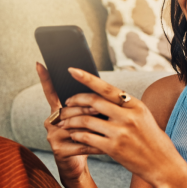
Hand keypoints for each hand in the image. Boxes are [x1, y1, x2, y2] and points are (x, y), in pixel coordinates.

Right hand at [37, 62, 99, 187]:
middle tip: (102, 110)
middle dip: (88, 108)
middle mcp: (52, 120)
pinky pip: (81, 142)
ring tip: (108, 126)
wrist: (82, 160)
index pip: (51, 91)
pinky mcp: (59, 150)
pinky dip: (96, 143)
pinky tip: (106, 145)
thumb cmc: (89, 133)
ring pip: (75, 124)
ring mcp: (53, 135)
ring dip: (93, 124)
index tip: (40, 63)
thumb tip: (104, 86)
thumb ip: (93, 102)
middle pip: (69, 108)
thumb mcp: (90, 116)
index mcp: (59, 109)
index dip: (45, 78)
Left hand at [61, 67, 186, 187]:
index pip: (107, 88)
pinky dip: (76, 135)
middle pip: (93, 102)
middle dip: (75, 100)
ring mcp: (120, 132)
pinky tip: (74, 134)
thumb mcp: (142, 115)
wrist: (161, 162)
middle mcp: (128, 116)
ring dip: (71, 120)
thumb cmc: (150, 137)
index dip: (88, 78)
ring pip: (86, 120)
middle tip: (66, 103)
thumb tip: (103, 95)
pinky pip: (87, 138)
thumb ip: (125, 106)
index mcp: (135, 105)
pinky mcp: (113, 148)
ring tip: (65, 122)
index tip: (73, 70)